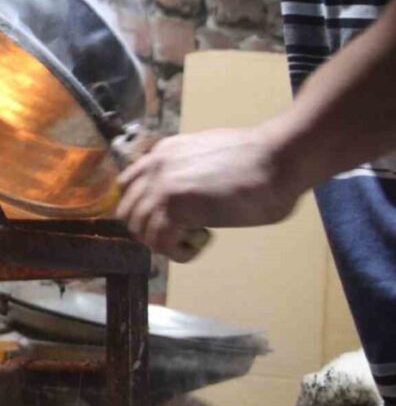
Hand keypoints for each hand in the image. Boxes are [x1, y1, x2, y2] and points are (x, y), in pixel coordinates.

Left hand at [115, 126, 302, 261]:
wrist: (277, 159)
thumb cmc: (258, 162)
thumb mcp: (208, 159)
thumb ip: (189, 174)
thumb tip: (188, 198)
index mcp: (163, 152)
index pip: (127, 185)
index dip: (142, 209)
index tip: (163, 220)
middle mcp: (156, 166)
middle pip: (127, 210)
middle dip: (148, 229)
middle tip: (177, 235)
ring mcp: (162, 186)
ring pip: (140, 229)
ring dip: (163, 242)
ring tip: (191, 241)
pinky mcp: (176, 207)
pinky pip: (160, 242)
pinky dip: (177, 253)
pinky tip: (197, 246)